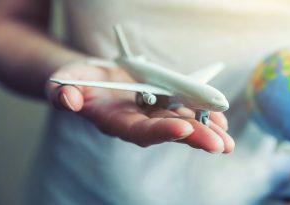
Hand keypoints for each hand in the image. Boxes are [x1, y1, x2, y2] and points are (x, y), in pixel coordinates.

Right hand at [47, 59, 234, 153]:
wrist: (93, 78)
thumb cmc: (78, 80)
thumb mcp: (64, 80)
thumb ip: (62, 92)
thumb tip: (67, 99)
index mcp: (116, 121)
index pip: (139, 131)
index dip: (160, 131)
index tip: (183, 129)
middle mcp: (138, 122)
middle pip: (168, 131)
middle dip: (194, 137)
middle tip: (220, 144)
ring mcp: (153, 113)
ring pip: (182, 123)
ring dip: (206, 129)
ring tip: (227, 137)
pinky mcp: (162, 103)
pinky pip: (186, 109)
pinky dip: (204, 114)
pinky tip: (222, 120)